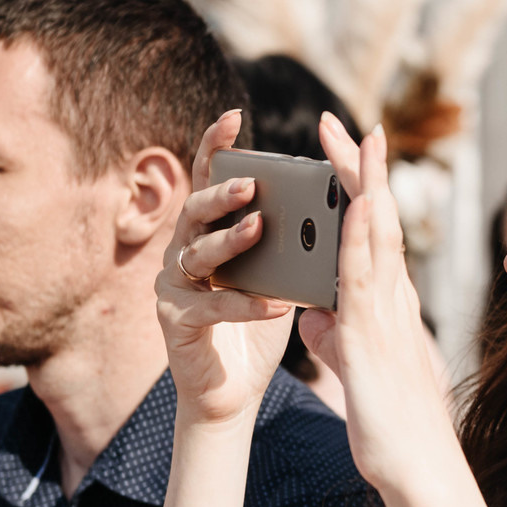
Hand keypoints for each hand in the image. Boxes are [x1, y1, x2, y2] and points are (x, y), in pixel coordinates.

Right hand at [155, 111, 294, 425]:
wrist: (233, 389)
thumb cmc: (258, 325)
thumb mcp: (279, 275)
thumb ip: (292, 242)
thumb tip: (332, 204)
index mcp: (207, 231)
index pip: (206, 178)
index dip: (215, 146)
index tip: (234, 116)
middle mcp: (183, 251)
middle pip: (196, 209)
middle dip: (223, 193)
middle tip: (252, 185)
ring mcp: (174, 285)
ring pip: (197, 252)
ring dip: (230, 239)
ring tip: (260, 228)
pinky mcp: (175, 320)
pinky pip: (210, 305)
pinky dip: (244, 304)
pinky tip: (275, 305)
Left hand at [298, 120, 456, 493]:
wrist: (417, 466)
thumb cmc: (390, 423)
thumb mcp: (351, 366)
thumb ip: (335, 334)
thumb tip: (314, 313)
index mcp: (388, 305)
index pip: (372, 232)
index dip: (361, 187)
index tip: (348, 148)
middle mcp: (394, 300)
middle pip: (376, 218)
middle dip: (359, 168)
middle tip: (340, 122)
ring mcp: (387, 314)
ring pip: (376, 234)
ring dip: (363, 182)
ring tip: (349, 138)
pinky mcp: (372, 337)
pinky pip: (366, 277)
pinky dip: (361, 235)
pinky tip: (353, 203)